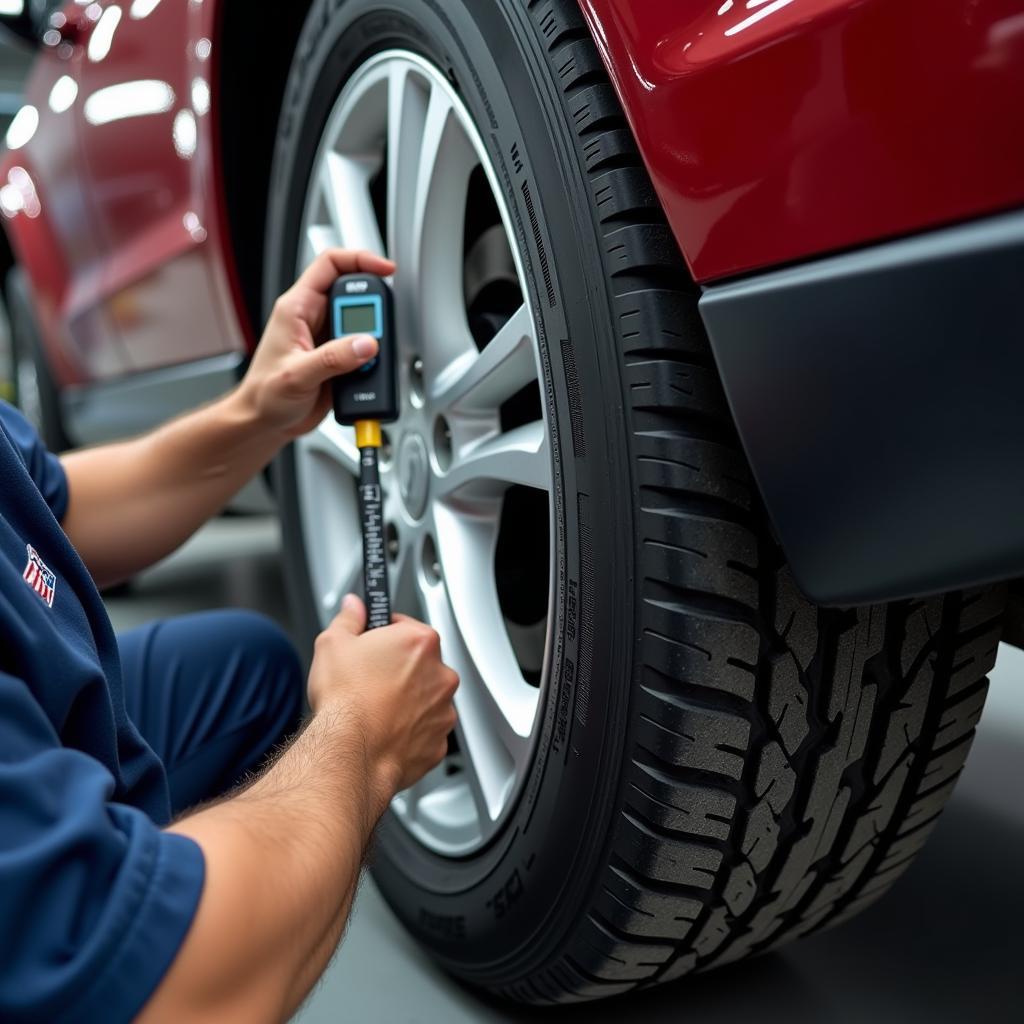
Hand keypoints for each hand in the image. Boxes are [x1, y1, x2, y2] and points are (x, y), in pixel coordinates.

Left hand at [237, 249, 396, 438]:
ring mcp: (328, 338)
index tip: (384, 269)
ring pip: (362, 323)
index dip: (359, 259)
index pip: (330, 265)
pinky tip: (368, 371)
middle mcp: (313, 318)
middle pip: (353, 294)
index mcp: (297, 307)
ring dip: (373, 337)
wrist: (264, 423)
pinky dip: (373, 358)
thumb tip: (365, 344)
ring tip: (369, 357)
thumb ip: (333, 358)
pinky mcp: (339, 358)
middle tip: (376, 329)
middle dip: (372, 309)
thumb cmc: (264, 395)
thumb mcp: (297, 375)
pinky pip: (364, 348)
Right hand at [308, 595, 459, 809]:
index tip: (373, 640)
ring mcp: (442, 710)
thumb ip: (348, 619)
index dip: (385, 632)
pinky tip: (384, 730)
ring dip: (407, 700)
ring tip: (374, 708)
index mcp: (420, 642)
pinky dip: (409, 731)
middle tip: (368, 677)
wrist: (349, 752)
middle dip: (398, 668)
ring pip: (425, 698)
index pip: (406, 625)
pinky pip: (425, 730)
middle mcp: (440, 675)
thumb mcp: (333, 644)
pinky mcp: (438, 742)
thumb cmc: (345, 700)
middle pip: (420, 663)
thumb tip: (353, 607)